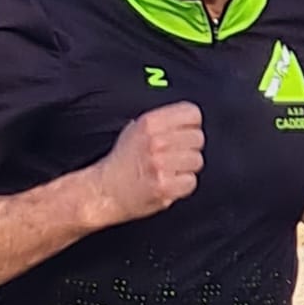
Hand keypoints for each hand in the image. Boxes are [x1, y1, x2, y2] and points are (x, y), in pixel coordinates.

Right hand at [92, 102, 204, 224]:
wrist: (106, 190)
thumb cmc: (122, 162)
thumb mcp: (136, 129)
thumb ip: (162, 122)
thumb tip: (185, 120)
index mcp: (150, 122)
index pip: (192, 114)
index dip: (190, 125)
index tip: (184, 134)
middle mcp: (156, 141)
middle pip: (197, 138)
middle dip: (189, 148)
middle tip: (174, 157)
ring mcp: (160, 164)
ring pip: (196, 161)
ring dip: (186, 168)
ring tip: (170, 171)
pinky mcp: (164, 186)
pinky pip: (190, 182)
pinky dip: (182, 186)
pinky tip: (169, 184)